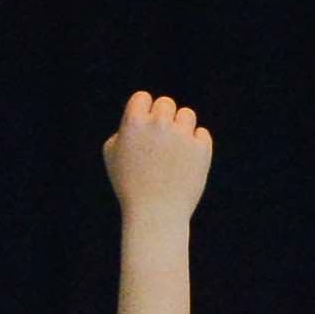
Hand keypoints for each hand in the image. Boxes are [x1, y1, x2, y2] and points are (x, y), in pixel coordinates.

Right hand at [104, 88, 213, 226]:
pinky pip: (201, 134)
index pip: (142, 98)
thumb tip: (139, 116)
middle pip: (166, 104)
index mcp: (133, 124)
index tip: (143, 129)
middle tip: (159, 143)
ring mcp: (182, 136)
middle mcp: (158, 125)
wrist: (155, 215)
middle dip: (163, 120)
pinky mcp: (202, 148)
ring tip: (173, 151)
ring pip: (186, 115)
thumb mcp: (112, 156)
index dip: (143, 112)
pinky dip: (195, 145)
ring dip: (181, 128)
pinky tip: (185, 162)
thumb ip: (122, 130)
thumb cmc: (130, 186)